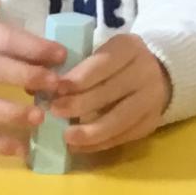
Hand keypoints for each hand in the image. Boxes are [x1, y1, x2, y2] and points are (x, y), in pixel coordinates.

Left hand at [51, 34, 173, 152]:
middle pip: (110, 92)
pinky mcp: (149, 123)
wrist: (158, 76)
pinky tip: (78, 146)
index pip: (104, 63)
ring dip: (90, 131)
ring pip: (119, 119)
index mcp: (129, 48)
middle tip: (54, 111)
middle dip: (79, 104)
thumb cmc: (115, 64)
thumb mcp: (101, 54)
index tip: (57, 88)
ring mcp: (150, 100)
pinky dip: (98, 144)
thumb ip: (75, 67)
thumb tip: (37, 88)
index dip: (80, 77)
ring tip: (67, 137)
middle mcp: (144, 72)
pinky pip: (122, 137)